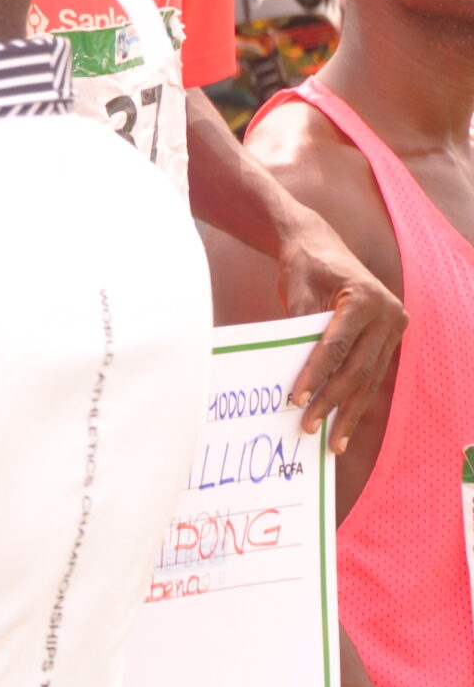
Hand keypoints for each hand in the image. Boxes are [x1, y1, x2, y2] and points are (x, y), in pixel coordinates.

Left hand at [276, 212, 406, 454]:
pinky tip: (344, 423)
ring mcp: (393, 327)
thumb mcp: (296, 292)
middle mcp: (388, 314)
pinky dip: (356, 398)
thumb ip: (300, 329)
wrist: (319, 245)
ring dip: (349, 411)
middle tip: (309, 427)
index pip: (337, 345)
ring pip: (370, 378)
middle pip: (358, 368)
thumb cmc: (304, 267)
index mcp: (365, 298)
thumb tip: (293, 377)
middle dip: (333, 402)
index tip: (297, 399)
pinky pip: (372, 374)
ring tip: (333, 442)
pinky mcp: (389, 338)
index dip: (316, 374)